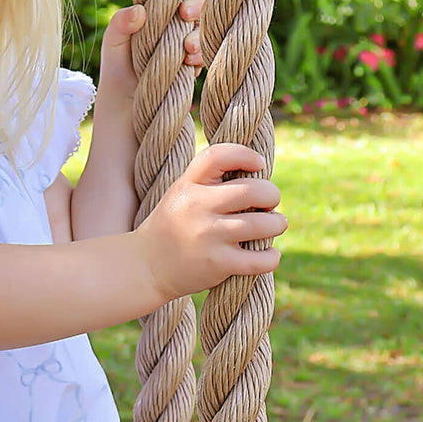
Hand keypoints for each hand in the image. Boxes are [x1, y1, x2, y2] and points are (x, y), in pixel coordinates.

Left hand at [98, 0, 205, 103]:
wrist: (126, 109)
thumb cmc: (117, 70)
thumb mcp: (113, 45)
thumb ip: (120, 25)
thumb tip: (140, 10)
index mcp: (156, 9)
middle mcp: (175, 23)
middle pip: (198, 3)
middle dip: (197, 4)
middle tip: (185, 14)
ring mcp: (186, 43)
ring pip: (206, 28)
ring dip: (200, 34)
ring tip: (187, 48)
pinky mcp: (193, 64)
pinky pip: (207, 54)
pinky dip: (201, 56)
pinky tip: (189, 63)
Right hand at [135, 143, 286, 300]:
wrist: (145, 267)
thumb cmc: (173, 226)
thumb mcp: (181, 194)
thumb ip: (210, 182)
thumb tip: (260, 176)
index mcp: (188, 185)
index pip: (218, 155)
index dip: (245, 154)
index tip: (258, 164)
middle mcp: (197, 207)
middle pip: (253, 190)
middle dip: (272, 195)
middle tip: (270, 204)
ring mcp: (207, 236)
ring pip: (264, 224)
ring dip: (277, 224)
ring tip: (275, 225)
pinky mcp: (218, 264)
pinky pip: (261, 259)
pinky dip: (272, 257)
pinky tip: (268, 254)